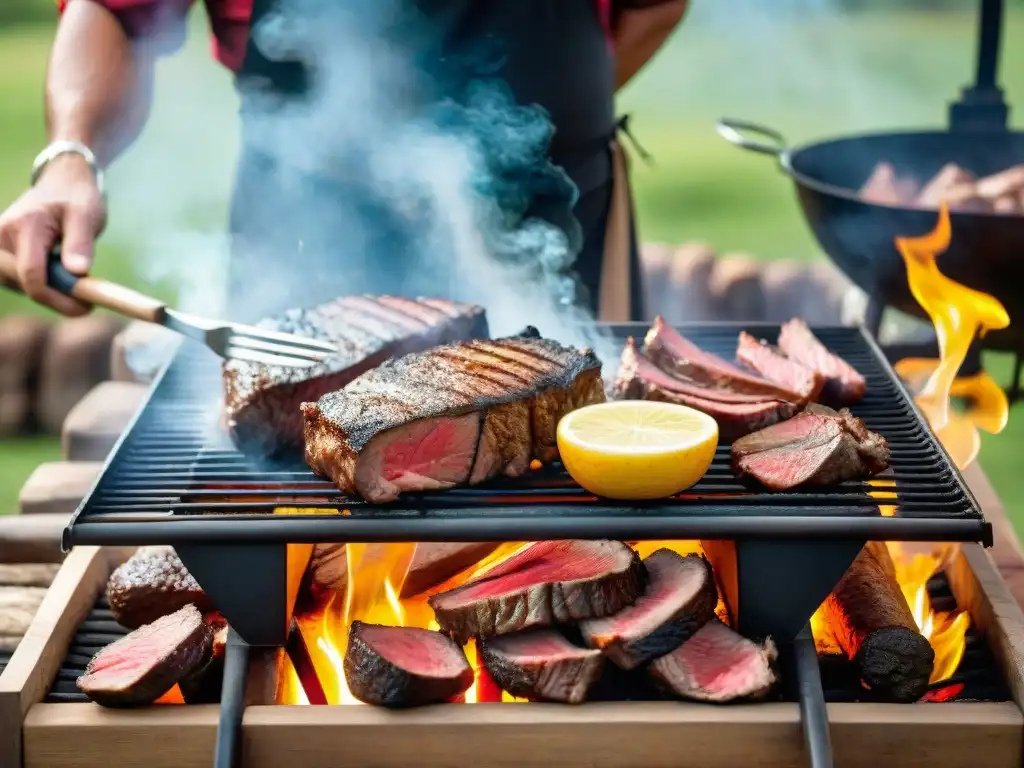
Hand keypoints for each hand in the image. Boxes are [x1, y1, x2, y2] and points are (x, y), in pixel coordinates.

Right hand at [0, 153, 106, 315]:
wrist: (62, 183)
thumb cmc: (76, 198)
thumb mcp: (86, 216)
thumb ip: (81, 243)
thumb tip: (77, 271)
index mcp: (26, 225)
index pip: (30, 273)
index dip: (56, 297)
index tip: (86, 306)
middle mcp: (3, 235)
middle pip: (19, 283)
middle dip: (52, 299)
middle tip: (84, 303)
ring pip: (17, 284)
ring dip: (47, 293)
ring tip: (76, 285)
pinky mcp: (2, 253)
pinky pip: (16, 279)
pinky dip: (40, 286)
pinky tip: (61, 281)